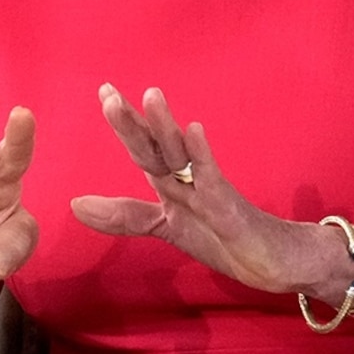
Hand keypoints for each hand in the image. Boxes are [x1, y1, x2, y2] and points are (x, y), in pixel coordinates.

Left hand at [68, 85, 353, 301]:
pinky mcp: (231, 209)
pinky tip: (194, 132)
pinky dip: (202, 157)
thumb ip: (125, 216)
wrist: (278, 261)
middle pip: (157, 147)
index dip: (124, 124)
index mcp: (173, 183)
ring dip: (166, 128)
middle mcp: (190, 179)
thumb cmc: (225, 238)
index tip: (105, 92)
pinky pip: (214, 181)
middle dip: (133, 121)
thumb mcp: (168, 228)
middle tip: (109, 93)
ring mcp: (212, 191)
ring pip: (184, 156)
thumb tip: (75, 203)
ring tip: (151, 97)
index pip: (143, 149)